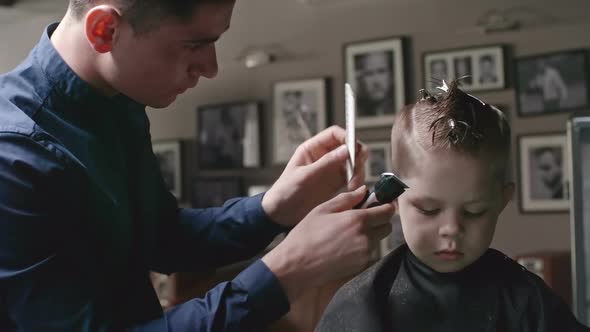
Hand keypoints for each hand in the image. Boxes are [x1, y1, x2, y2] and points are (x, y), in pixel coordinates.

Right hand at [261, 186, 394, 302]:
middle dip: (380, 220)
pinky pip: (369, 252)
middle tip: (363, 218)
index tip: (381, 204)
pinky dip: (362, 247)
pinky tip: (344, 246)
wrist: (297, 266)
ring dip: (370, 234)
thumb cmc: (306, 235)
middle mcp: (365, 237)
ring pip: (378, 240)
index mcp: (357, 220)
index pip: (386, 211)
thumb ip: (346, 198)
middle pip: (386, 226)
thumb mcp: (322, 210)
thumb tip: (364, 190)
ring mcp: (364, 254)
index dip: (386, 206)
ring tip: (348, 233)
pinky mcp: (360, 266)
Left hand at [262, 125, 368, 226]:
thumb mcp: (305, 176)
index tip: (355, 149)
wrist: (281, 213)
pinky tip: (353, 190)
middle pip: (348, 147)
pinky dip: (357, 181)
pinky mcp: (336, 183)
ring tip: (353, 185)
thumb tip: (346, 149)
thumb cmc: (286, 191)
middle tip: (357, 168)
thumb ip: (326, 162)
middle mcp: (324, 156)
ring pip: (354, 162)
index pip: (334, 134)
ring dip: (359, 171)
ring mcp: (331, 169)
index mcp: (312, 148)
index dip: (347, 137)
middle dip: (357, 156)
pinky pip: (353, 177)